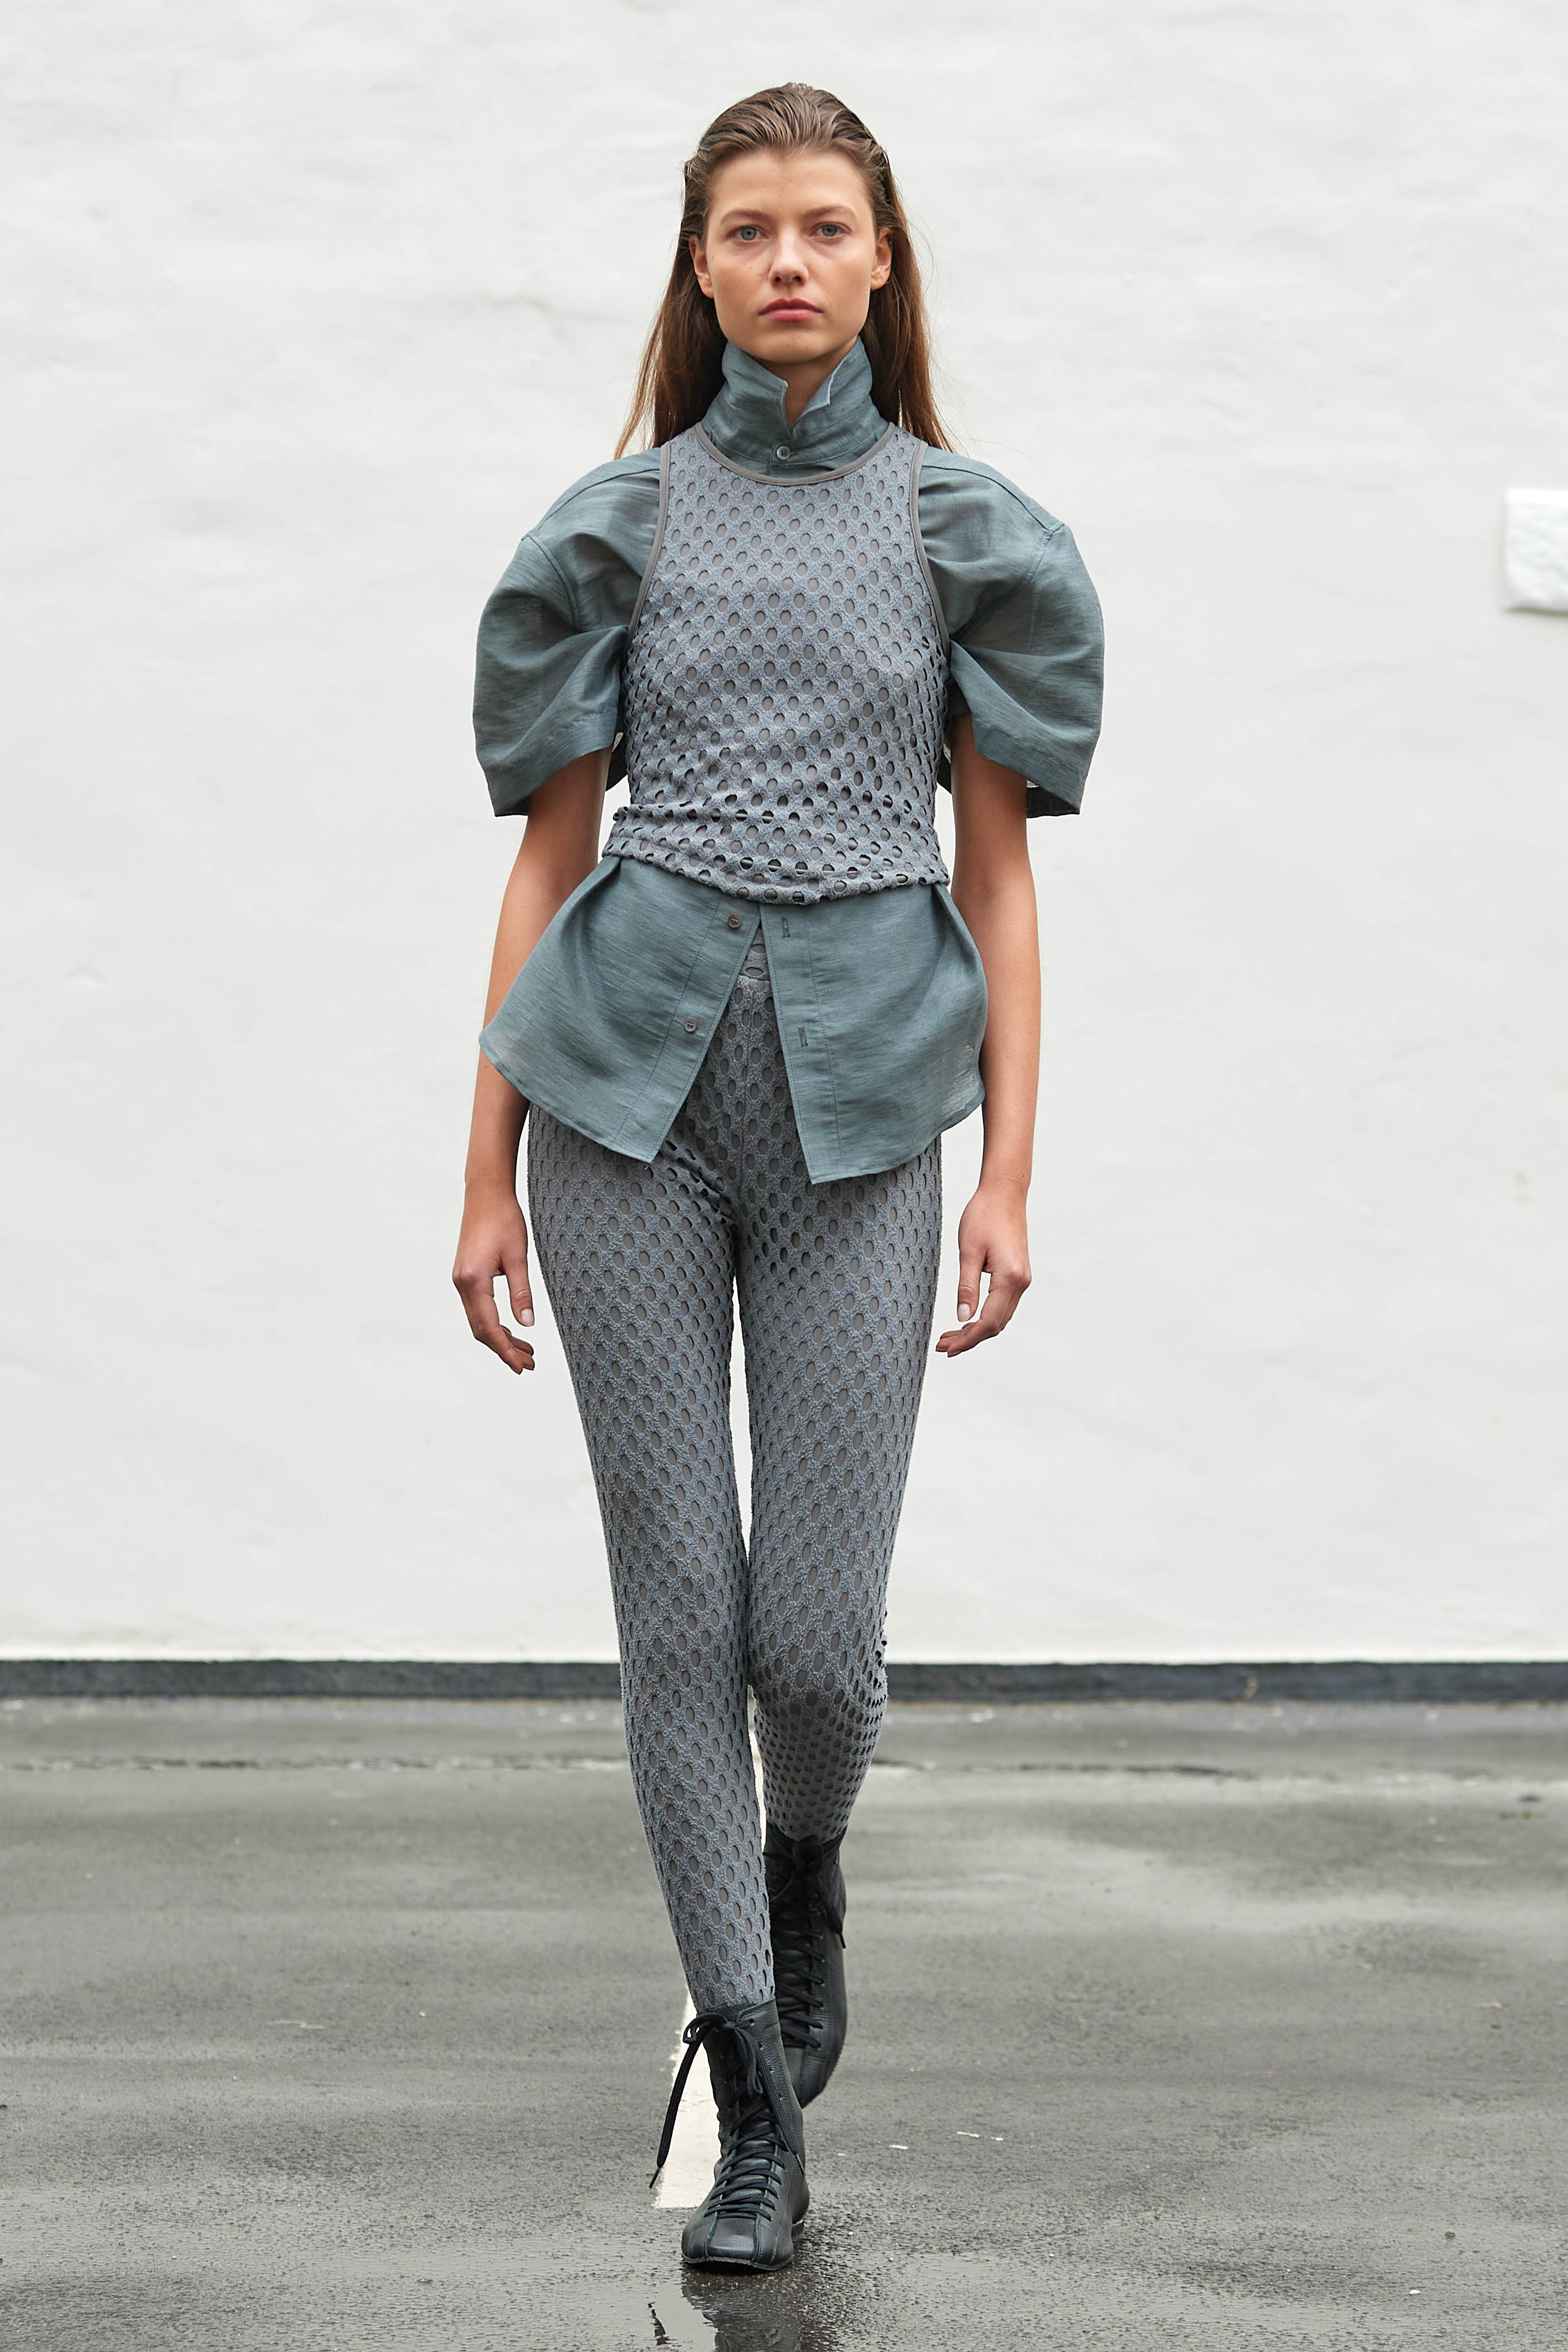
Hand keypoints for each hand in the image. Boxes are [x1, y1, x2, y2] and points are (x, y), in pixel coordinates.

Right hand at [452, 1183, 535, 1373]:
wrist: (485, 1194)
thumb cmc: (503, 1219)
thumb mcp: (518, 1256)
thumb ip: (521, 1292)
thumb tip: (527, 1325)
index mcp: (473, 1280)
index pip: (489, 1327)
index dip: (505, 1350)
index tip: (522, 1366)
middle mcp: (461, 1283)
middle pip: (480, 1329)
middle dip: (504, 1349)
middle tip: (529, 1363)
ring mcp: (460, 1280)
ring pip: (478, 1320)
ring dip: (500, 1337)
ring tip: (526, 1349)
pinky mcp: (465, 1275)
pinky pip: (477, 1308)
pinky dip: (493, 1322)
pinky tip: (511, 1327)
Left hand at [935, 1181, 1030, 1357]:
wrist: (1005, 1193)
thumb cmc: (984, 1215)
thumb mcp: (968, 1250)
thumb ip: (966, 1286)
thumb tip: (962, 1317)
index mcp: (1010, 1277)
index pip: (988, 1321)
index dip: (967, 1339)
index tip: (947, 1347)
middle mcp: (1022, 1282)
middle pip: (996, 1325)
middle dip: (970, 1339)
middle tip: (943, 1346)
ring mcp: (1022, 1280)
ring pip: (1000, 1317)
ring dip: (977, 1330)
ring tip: (950, 1336)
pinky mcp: (1018, 1275)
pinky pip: (1002, 1306)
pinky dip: (985, 1317)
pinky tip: (968, 1319)